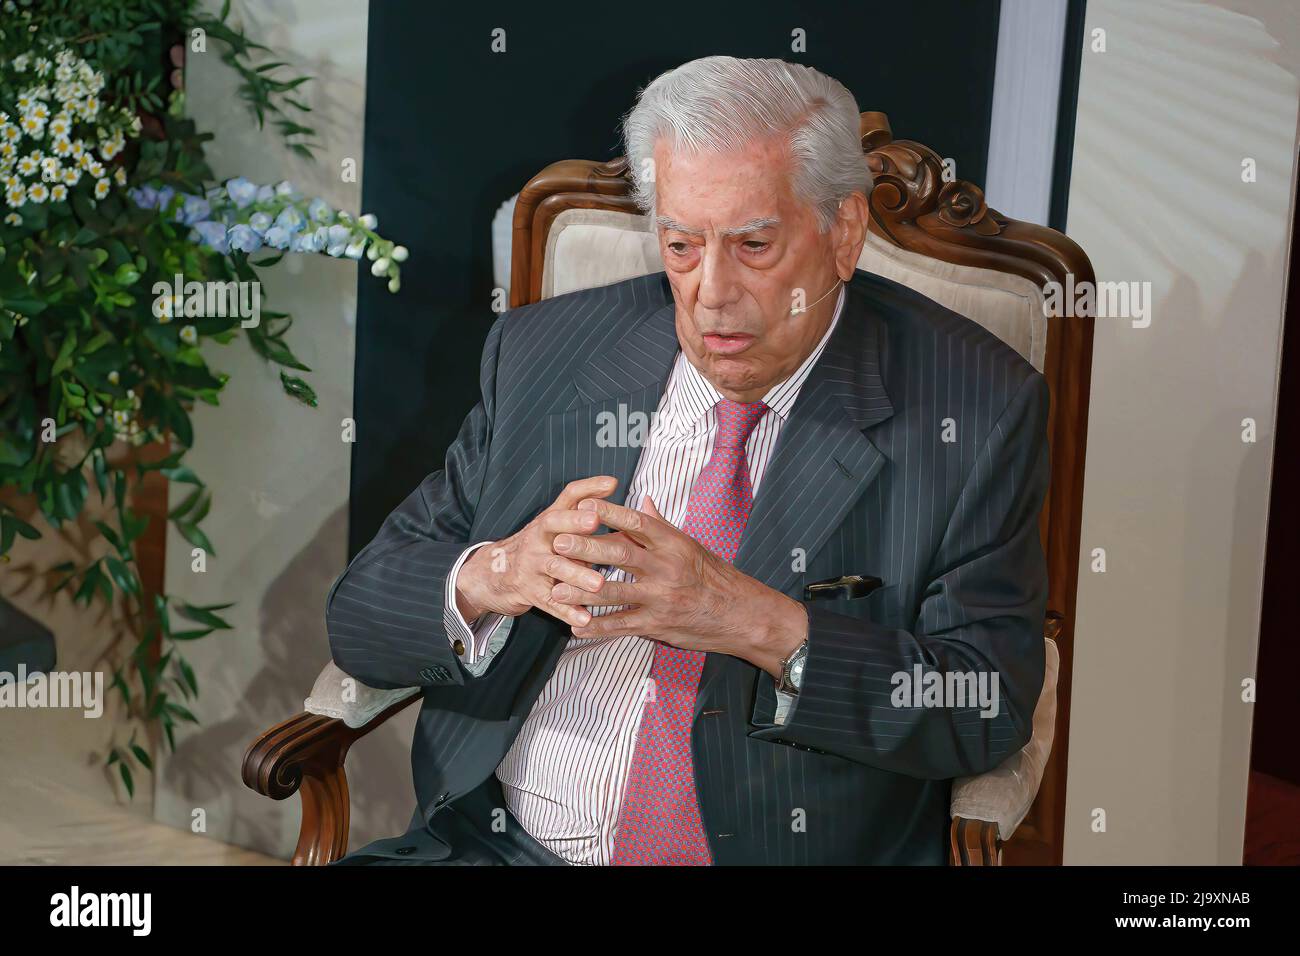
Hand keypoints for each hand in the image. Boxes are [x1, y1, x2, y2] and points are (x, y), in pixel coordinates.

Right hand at [454, 476, 615, 628]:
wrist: (490, 574)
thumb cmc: (536, 547)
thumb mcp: (554, 525)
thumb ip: (580, 507)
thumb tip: (612, 482)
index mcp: (549, 520)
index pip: (567, 497)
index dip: (588, 488)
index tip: (611, 484)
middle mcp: (538, 537)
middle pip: (553, 525)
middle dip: (574, 522)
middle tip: (595, 523)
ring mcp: (532, 564)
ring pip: (555, 567)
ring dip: (577, 574)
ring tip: (599, 584)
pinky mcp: (529, 591)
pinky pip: (550, 602)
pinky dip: (567, 612)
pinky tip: (585, 619)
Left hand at [550, 496, 806, 675]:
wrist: (740, 615)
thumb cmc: (713, 576)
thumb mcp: (690, 545)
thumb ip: (661, 526)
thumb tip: (643, 501)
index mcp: (673, 543)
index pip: (636, 523)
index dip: (608, 513)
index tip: (582, 505)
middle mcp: (665, 568)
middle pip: (619, 555)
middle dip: (586, 549)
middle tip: (557, 543)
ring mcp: (660, 598)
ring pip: (614, 593)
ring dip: (580, 592)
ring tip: (554, 589)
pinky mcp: (657, 624)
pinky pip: (621, 626)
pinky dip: (596, 627)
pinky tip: (575, 626)